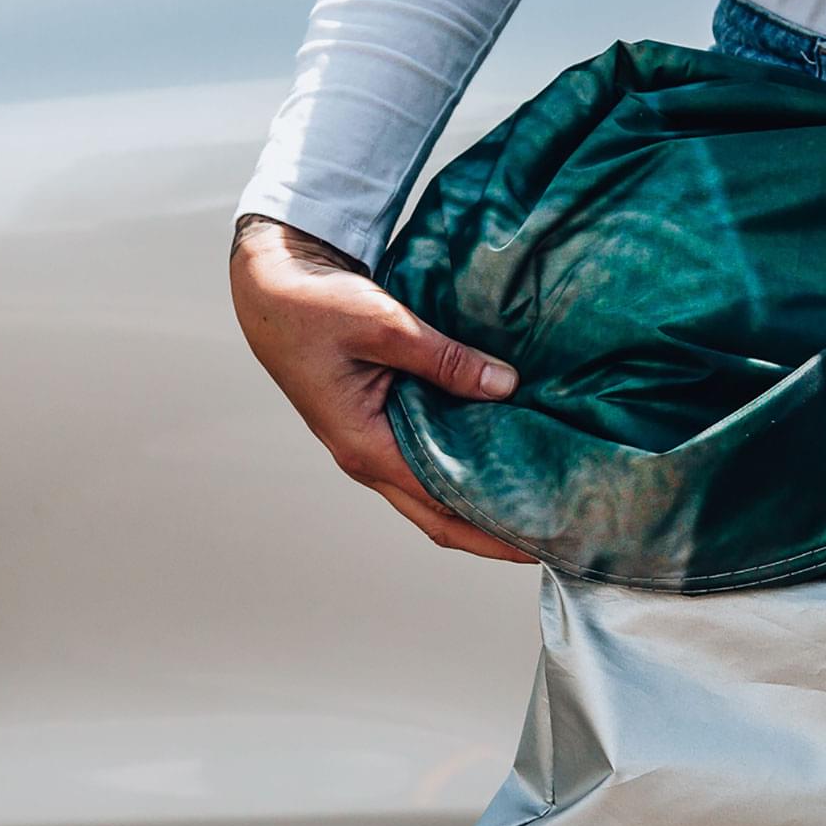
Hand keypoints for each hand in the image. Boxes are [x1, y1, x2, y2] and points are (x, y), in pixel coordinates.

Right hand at [229, 214, 534, 561]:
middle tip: (554, 535)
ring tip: (538, 503)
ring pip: (436, 493)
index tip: (542, 538)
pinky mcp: (382, 423)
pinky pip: (431, 459)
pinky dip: (467, 466)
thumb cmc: (313, 307)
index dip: (494, 531)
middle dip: (495, 534)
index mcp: (365, 446)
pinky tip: (506, 458)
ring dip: (482, 503)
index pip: (443, 509)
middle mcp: (369, 457)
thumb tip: (506, 385)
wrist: (271, 287)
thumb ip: (445, 359)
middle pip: (442, 518)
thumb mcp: (382, 324)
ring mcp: (373, 444)